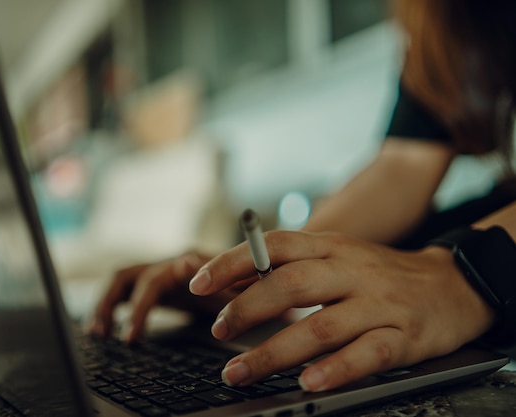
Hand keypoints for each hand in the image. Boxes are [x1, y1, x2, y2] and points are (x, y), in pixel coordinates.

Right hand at [89, 251, 239, 341]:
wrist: (244, 279)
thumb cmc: (243, 285)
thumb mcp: (237, 287)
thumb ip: (217, 278)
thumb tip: (187, 261)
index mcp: (185, 262)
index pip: (154, 279)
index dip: (140, 303)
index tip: (130, 334)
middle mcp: (165, 263)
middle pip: (125, 277)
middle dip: (110, 305)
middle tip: (106, 336)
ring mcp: (156, 272)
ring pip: (118, 283)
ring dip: (103, 306)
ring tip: (96, 334)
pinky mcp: (152, 285)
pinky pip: (122, 292)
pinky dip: (108, 308)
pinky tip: (99, 330)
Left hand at [188, 231, 496, 390]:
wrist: (451, 284)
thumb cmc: (379, 274)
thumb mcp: (336, 256)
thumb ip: (291, 266)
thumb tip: (233, 279)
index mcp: (330, 248)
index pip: (274, 246)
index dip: (233, 262)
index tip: (198, 283)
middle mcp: (351, 271)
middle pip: (291, 285)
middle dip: (246, 309)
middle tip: (216, 331)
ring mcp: (378, 304)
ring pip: (321, 326)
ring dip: (274, 351)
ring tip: (239, 371)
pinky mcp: (404, 336)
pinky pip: (368, 354)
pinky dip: (336, 369)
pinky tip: (309, 383)